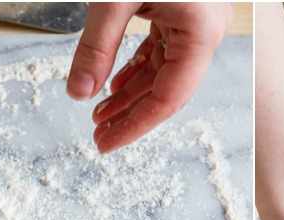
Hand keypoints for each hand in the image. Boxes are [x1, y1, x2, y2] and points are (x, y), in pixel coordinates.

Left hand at [66, 2, 227, 153]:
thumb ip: (97, 45)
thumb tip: (78, 92)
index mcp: (199, 33)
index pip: (167, 98)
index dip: (134, 125)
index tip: (106, 143)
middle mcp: (204, 32)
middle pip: (166, 90)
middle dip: (130, 114)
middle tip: (99, 135)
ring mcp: (196, 22)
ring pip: (162, 72)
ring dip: (130, 94)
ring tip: (100, 112)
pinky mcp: (182, 11)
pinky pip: (161, 49)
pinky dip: (137, 68)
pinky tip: (114, 84)